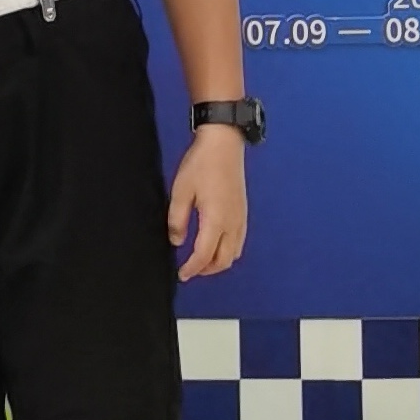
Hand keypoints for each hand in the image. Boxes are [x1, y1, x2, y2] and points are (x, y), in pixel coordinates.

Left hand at [169, 124, 248, 278]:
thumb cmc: (201, 165)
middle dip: (206, 270)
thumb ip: (177, 220)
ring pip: (234, 253)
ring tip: (200, 261)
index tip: (180, 275)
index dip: (192, 269)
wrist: (224, 144)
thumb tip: (176, 241)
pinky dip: (227, 251)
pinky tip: (214, 245)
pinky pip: (239, 241)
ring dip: (218, 262)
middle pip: (224, 260)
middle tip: (189, 270)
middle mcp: (233, 223)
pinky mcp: (243, 212)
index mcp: (216, 220)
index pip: (204, 255)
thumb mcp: (180, 192)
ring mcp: (241, 218)